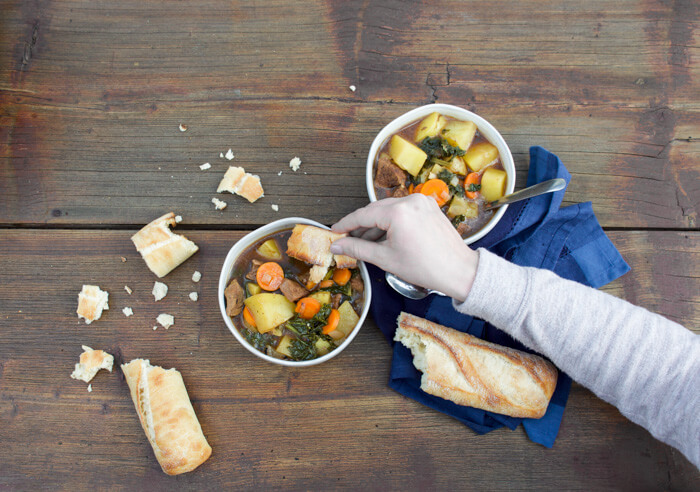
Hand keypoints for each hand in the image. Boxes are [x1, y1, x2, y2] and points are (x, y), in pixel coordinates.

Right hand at [330, 194, 478, 301]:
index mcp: (398, 212)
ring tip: (365, 242)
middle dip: (360, 225)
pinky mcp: (429, 206)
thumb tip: (337, 245)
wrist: (458, 271)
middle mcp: (410, 201)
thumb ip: (357, 248)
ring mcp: (422, 202)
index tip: (334, 231)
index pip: (363, 215)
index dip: (346, 224)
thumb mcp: (385, 258)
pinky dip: (392, 221)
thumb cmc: (426, 267)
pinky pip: (404, 210)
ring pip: (389, 209)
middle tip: (347, 238)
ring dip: (376, 224)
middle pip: (375, 210)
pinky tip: (385, 236)